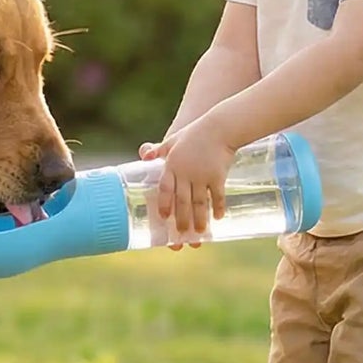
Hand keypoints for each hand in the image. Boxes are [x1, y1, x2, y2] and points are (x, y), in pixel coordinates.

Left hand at [148, 119, 235, 240]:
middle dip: (182, 219)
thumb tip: (144, 154)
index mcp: (172, 165)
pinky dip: (218, 207)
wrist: (218, 127)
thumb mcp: (173, 140)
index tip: (164, 218)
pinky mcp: (218, 176)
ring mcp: (202, 176)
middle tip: (182, 235)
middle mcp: (185, 173)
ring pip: (199, 202)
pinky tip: (218, 218)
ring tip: (200, 233)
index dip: (164, 204)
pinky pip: (217, 195)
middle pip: (182, 201)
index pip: (165, 189)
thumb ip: (160, 149)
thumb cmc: (194, 133)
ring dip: (200, 219)